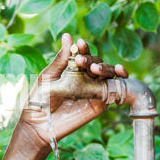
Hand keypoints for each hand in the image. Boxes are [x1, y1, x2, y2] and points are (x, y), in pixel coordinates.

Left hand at [19, 33, 127, 148]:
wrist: (38, 124)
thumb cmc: (39, 99)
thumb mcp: (48, 76)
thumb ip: (61, 59)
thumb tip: (68, 35)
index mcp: (72, 68)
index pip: (82, 54)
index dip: (83, 48)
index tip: (79, 44)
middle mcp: (85, 77)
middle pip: (97, 62)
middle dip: (92, 60)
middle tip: (82, 62)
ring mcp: (94, 89)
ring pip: (107, 73)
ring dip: (106, 68)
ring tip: (95, 69)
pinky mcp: (101, 102)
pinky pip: (114, 89)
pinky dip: (120, 80)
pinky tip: (121, 73)